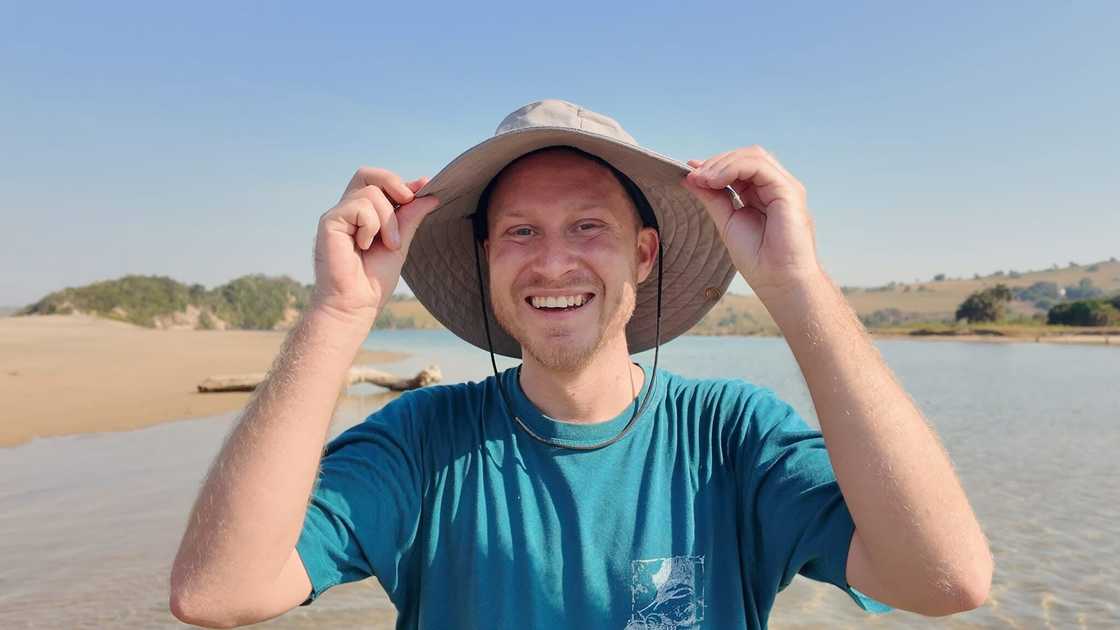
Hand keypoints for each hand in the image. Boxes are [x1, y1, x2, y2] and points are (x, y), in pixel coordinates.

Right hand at [311, 167, 438, 322]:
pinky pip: (359, 207)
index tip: (423, 187)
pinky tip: (364, 246)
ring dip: (388, 219)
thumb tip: (430, 195)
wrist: (356, 304)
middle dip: (393, 182)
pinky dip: (371, 226)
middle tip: (408, 200)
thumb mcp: (400, 243)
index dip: (402, 183)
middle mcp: (349, 212)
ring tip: (388, 244)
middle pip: (367, 175)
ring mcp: (338, 215)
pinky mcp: (329, 221)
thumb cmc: (373, 280)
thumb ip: (410, 218)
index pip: (379, 184)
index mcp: (364, 215)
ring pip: (371, 193)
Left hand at [682, 146, 819, 293]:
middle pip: (746, 156)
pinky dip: (733, 169)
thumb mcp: (727, 222)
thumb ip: (713, 198)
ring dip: (722, 164)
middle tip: (695, 176)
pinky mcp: (788, 191)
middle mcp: (775, 187)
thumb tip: (691, 178)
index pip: (740, 166)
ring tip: (703, 179)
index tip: (691, 171)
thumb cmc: (758, 260)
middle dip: (717, 163)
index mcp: (762, 194)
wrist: (779, 282)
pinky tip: (715, 181)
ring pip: (752, 156)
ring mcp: (784, 187)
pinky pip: (758, 167)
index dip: (715, 166)